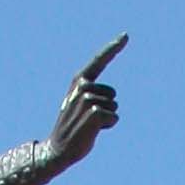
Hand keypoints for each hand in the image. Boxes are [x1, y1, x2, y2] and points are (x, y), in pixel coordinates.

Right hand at [46, 36, 126, 168]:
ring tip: (88, 125)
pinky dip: (108, 126)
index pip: (99, 60)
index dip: (113, 47)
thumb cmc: (72, 127)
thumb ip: (92, 95)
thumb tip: (110, 104)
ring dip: (106, 119)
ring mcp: (87, 99)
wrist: (58, 149)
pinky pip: (114, 117)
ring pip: (114, 107)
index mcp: (78, 80)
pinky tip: (93, 131)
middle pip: (112, 94)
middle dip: (107, 108)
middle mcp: (82, 86)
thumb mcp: (79, 105)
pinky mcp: (94, 113)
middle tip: (88, 119)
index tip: (126, 35)